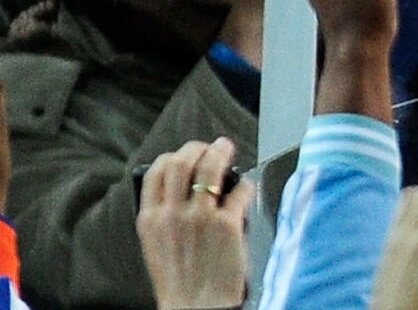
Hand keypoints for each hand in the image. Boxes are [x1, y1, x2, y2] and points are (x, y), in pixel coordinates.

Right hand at [137, 139, 255, 309]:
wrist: (194, 307)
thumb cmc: (179, 278)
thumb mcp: (156, 243)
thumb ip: (163, 214)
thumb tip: (180, 186)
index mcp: (150, 219)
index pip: (157, 171)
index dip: (173, 155)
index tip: (185, 153)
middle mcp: (172, 214)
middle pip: (182, 161)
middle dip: (198, 147)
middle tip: (211, 146)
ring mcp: (200, 217)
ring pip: (210, 167)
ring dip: (221, 152)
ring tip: (227, 148)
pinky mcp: (227, 223)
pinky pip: (239, 189)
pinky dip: (243, 185)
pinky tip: (244, 189)